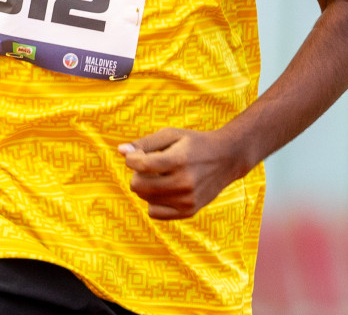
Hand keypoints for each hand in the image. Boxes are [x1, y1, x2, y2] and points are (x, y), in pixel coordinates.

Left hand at [119, 127, 249, 219]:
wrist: (226, 158)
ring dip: (146, 187)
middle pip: (138, 185)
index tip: (136, 155)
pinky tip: (164, 190)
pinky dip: (153, 201)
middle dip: (137, 174)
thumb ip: (144, 143)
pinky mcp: (189, 211)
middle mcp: (184, 183)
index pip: (140, 165)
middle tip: (149, 166)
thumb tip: (121, 151)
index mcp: (179, 160)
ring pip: (145, 199)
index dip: (131, 159)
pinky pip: (154, 212)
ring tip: (161, 176)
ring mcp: (187, 200)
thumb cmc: (194, 143)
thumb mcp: (171, 135)